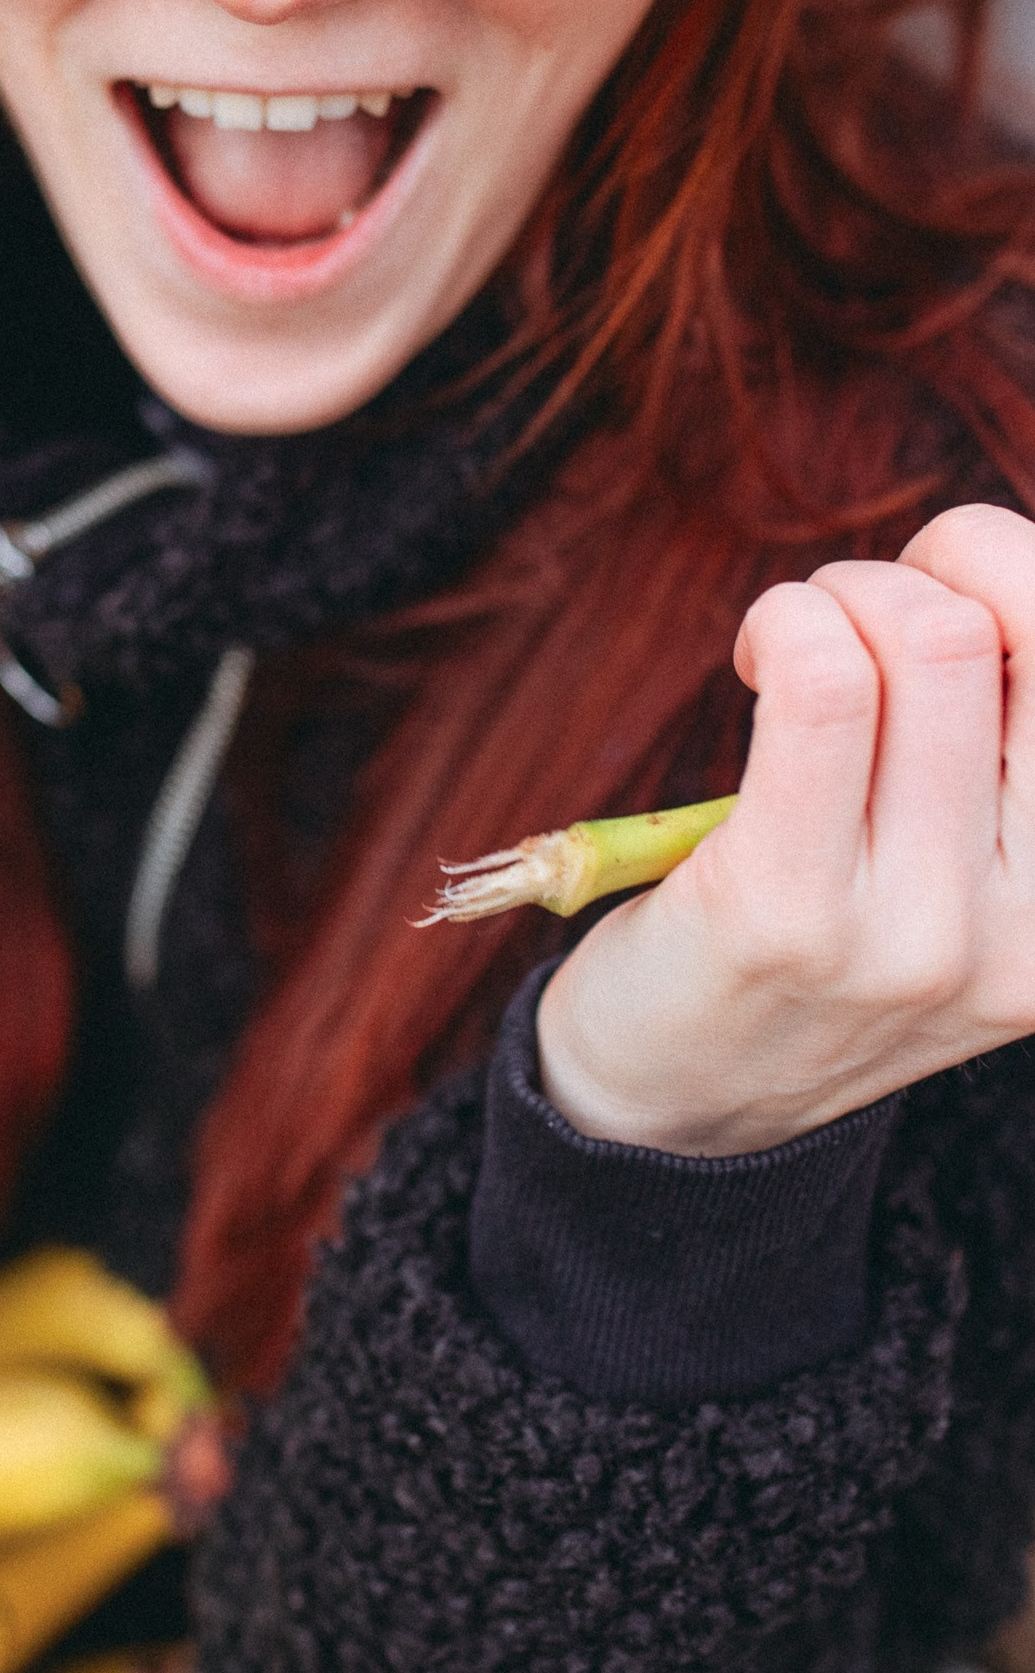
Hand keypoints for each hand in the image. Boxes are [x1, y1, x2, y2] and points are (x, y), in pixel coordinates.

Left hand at [536, 504, 1034, 1152]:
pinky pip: (819, 686)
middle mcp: (1029, 934)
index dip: (1021, 575)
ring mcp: (915, 935)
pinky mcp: (788, 914)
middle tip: (857, 609)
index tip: (950, 597)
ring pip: (926, 642)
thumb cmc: (814, 937)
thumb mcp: (959, 876)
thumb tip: (989, 571)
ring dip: (841, 593)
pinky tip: (757, 655)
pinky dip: (785, 623)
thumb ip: (998, 750)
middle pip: (1028, 632)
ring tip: (791, 640)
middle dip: (937, 564)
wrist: (672, 1109)